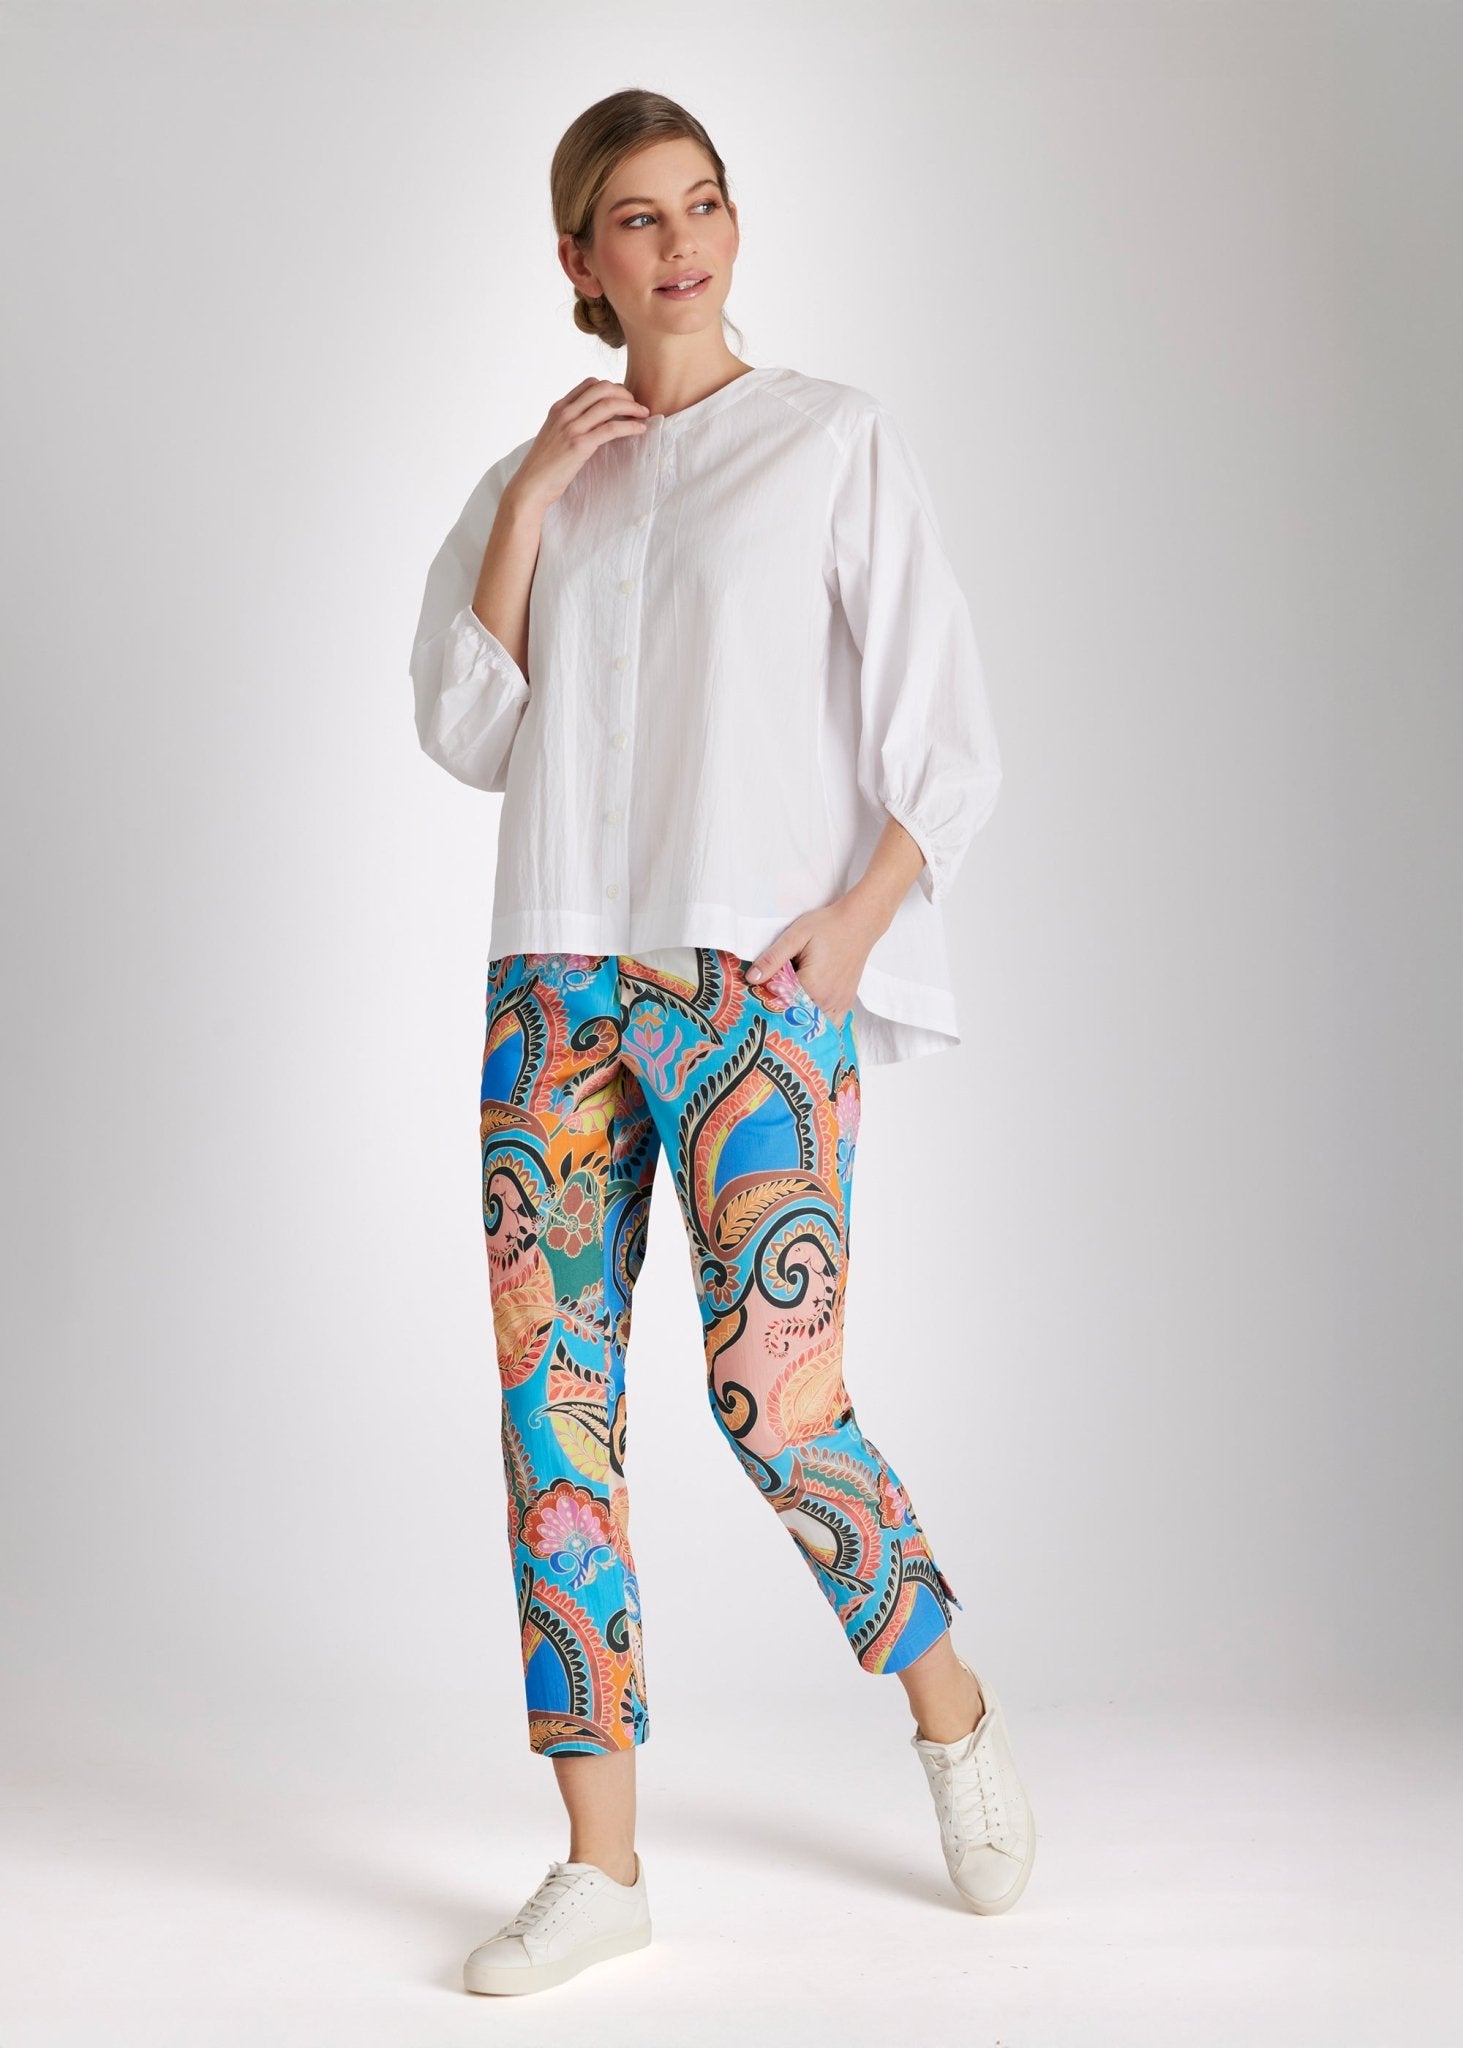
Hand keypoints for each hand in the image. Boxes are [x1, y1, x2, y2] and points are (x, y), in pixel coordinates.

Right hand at [507, 378, 650, 512]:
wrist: (531, 486)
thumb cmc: (544, 466)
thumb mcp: (554, 436)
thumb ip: (570, 424)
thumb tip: (592, 422)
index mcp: (558, 408)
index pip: (590, 384)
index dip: (611, 387)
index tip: (624, 399)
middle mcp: (564, 413)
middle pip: (602, 388)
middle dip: (625, 394)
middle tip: (637, 406)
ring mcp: (571, 428)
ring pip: (609, 405)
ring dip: (632, 407)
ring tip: (644, 414)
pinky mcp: (579, 445)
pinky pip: (612, 429)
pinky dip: (630, 427)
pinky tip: (640, 429)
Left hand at [744, 896, 883, 1020]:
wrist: (859, 922)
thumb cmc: (827, 926)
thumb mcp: (795, 937)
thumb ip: (773, 958)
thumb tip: (751, 978)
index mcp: (812, 986)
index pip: (779, 1005)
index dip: (765, 1001)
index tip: (756, 994)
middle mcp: (827, 1001)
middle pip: (796, 1018)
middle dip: (780, 1013)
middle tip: (767, 1001)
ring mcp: (839, 1004)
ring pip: (813, 1025)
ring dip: (799, 1020)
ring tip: (786, 1008)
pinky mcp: (846, 1003)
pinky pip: (830, 1024)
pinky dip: (817, 1022)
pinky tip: (807, 1013)